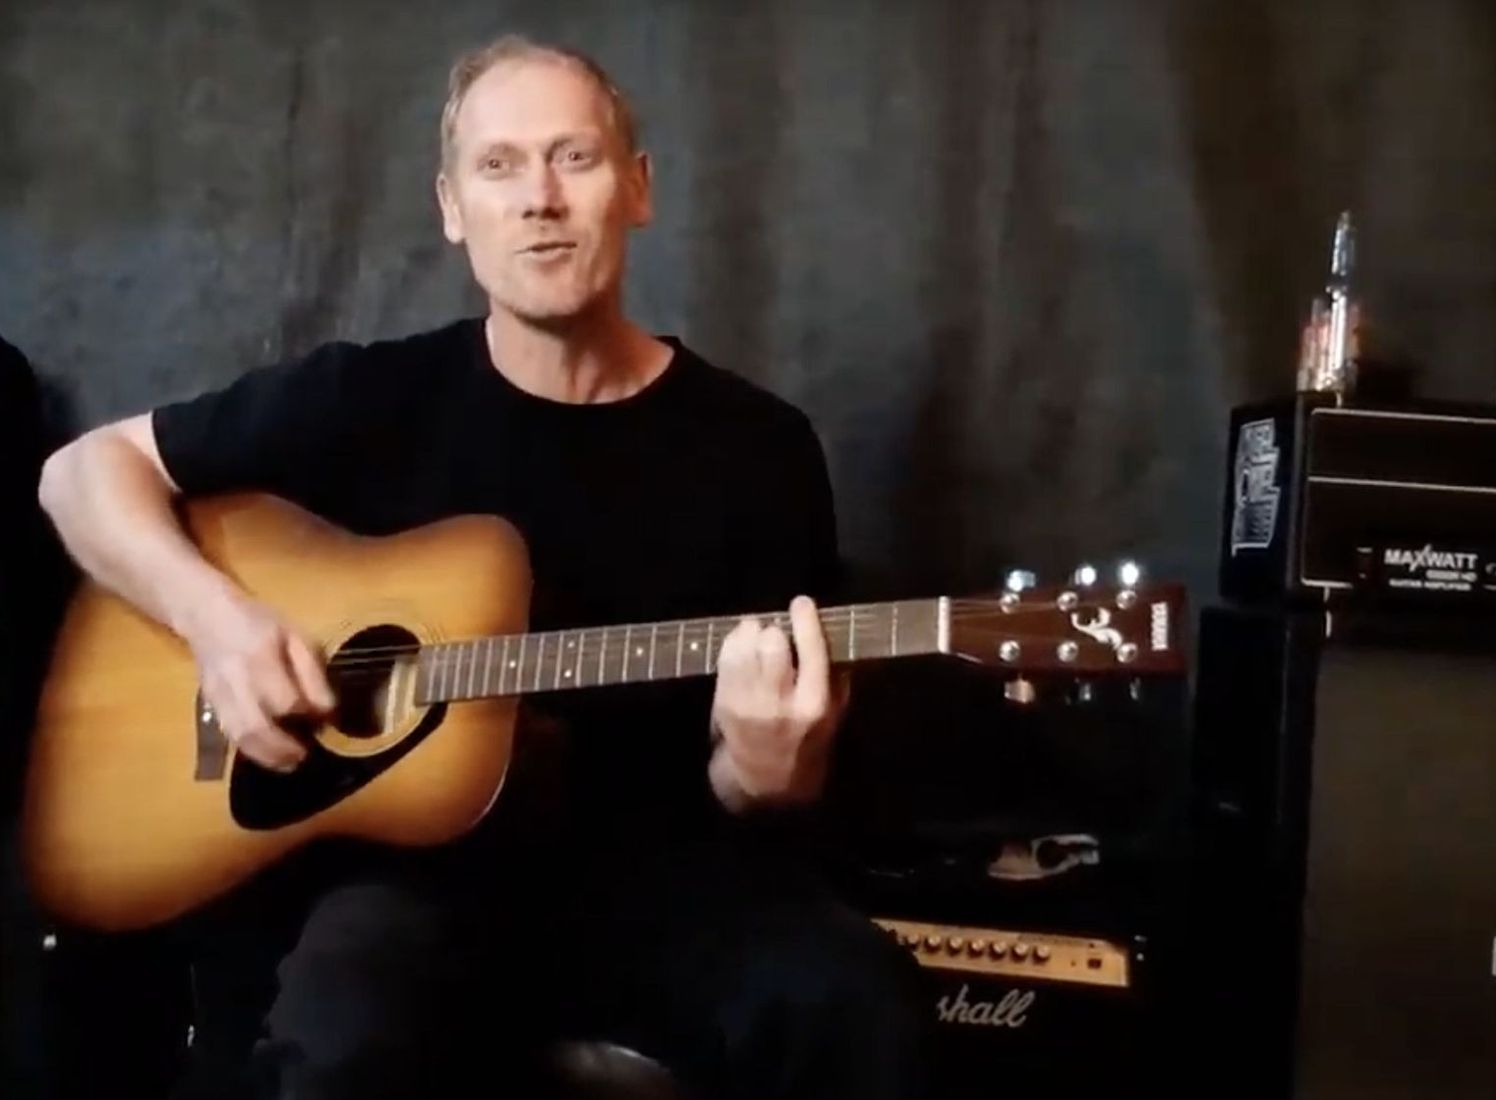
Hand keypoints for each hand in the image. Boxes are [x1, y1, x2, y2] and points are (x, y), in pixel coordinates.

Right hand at [183, 589, 334, 772]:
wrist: (207, 616)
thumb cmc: (259, 623)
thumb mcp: (295, 635)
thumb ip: (311, 672)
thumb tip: (327, 710)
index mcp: (259, 658)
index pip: (285, 699)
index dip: (307, 715)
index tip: (326, 721)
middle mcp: (235, 682)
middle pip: (256, 727)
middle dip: (284, 748)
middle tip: (306, 756)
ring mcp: (218, 697)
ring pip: (240, 737)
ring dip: (267, 757)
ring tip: (291, 763)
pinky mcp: (210, 707)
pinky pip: (230, 737)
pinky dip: (252, 751)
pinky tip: (270, 755)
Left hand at [708, 596, 848, 811]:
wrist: (766, 781)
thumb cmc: (806, 744)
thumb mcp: (834, 717)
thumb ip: (836, 678)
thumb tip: (830, 634)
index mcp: (815, 703)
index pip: (811, 650)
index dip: (805, 619)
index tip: (801, 603)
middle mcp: (781, 701)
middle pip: (773, 642)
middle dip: (775, 630)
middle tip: (776, 632)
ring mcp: (748, 702)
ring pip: (744, 647)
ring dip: (750, 633)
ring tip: (757, 635)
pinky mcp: (725, 703)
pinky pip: (726, 659)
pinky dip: (733, 646)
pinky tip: (741, 648)